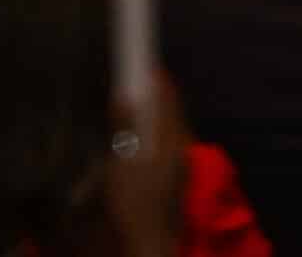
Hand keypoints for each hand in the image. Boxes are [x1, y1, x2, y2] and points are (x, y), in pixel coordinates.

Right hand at [107, 75, 187, 256]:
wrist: (150, 241)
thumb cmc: (134, 202)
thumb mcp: (121, 164)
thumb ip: (124, 129)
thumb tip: (124, 95)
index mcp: (171, 140)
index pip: (169, 99)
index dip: (158, 79)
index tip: (146, 63)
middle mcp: (181, 146)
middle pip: (171, 111)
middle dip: (157, 94)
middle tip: (136, 81)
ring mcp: (180, 162)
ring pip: (169, 127)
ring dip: (155, 113)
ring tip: (135, 104)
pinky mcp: (174, 175)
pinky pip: (166, 142)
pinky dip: (154, 131)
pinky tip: (139, 136)